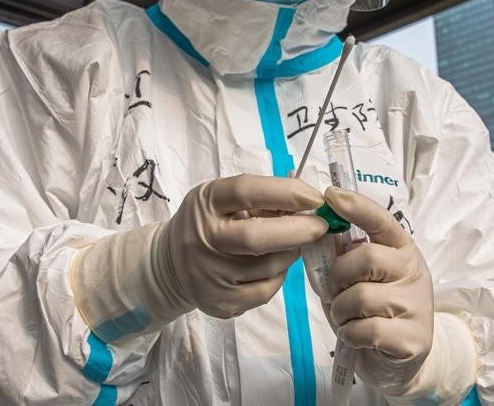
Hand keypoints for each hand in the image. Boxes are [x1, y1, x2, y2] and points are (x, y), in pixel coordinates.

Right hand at [158, 175, 327, 318]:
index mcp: (206, 203)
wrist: (171, 264)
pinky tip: (273, 266)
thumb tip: (310, 197)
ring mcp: (210, 275)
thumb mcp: (223, 198)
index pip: (246, 191)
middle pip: (256, 237)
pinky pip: (266, 290)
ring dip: (291, 253)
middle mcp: (203, 239)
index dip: (285, 192)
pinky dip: (279, 276)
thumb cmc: (209, 222)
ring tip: (291, 243)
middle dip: (298, 230)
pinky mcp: (221, 302)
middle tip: (322, 226)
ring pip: (268, 266)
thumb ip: (262, 195)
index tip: (315, 197)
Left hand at [323, 186, 433, 394]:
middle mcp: (414, 272)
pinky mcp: (412, 339)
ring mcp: (417, 306)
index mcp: (401, 250)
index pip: (381, 220)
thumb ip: (339, 255)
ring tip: (346, 318)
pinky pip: (366, 329)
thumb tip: (309, 222)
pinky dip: (349, 334)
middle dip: (338, 275)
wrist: (400, 361)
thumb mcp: (356, 278)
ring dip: (340, 311)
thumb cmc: (372, 311)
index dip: (356, 206)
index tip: (331, 195)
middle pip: (367, 257)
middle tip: (335, 291)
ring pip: (361, 296)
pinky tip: (356, 336)